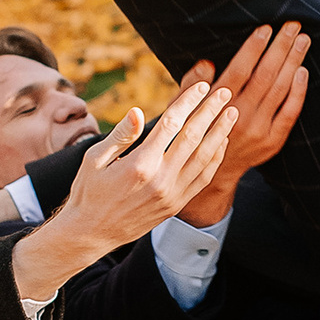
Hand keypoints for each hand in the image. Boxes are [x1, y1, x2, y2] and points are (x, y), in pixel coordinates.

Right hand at [10, 77, 237, 301]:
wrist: (91, 234)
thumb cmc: (88, 191)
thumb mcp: (94, 159)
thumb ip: (120, 134)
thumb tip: (138, 110)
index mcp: (139, 165)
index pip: (171, 124)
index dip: (189, 101)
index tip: (202, 86)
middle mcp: (160, 180)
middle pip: (194, 137)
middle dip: (211, 112)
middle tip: (225, 91)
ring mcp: (172, 195)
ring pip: (205, 158)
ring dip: (221, 133)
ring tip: (232, 113)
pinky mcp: (176, 205)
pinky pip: (203, 178)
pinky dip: (216, 158)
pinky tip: (221, 142)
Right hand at [177, 22, 310, 225]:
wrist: (210, 175)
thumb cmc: (193, 132)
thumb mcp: (180, 109)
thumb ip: (192, 84)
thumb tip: (207, 62)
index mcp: (216, 106)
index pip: (239, 70)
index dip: (254, 48)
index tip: (266, 27)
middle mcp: (239, 117)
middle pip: (265, 75)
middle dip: (281, 47)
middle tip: (293, 25)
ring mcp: (258, 130)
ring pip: (280, 90)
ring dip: (293, 62)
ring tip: (303, 40)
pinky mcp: (272, 142)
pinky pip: (290, 113)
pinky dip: (298, 91)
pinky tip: (302, 71)